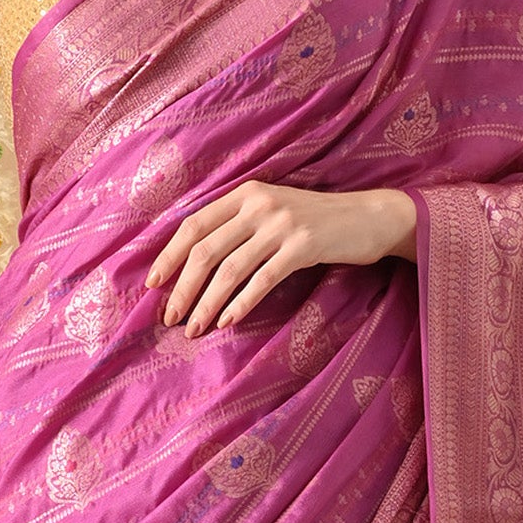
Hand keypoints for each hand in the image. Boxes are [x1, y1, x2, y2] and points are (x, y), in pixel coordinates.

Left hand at [145, 182, 418, 335]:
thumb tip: (195, 264)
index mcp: (246, 193)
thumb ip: (239, 226)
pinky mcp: (303, 247)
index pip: (193, 225)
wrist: (370, 217)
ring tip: (194, 328)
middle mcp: (259, 205)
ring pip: (229, 269)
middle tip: (170, 317)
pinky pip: (262, 280)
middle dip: (182, 288)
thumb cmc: (317, 222)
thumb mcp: (274, 212)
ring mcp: (281, 224)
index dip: (168, 256)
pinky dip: (240, 303)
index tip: (153, 285)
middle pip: (205, 249)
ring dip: (206, 303)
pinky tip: (227, 322)